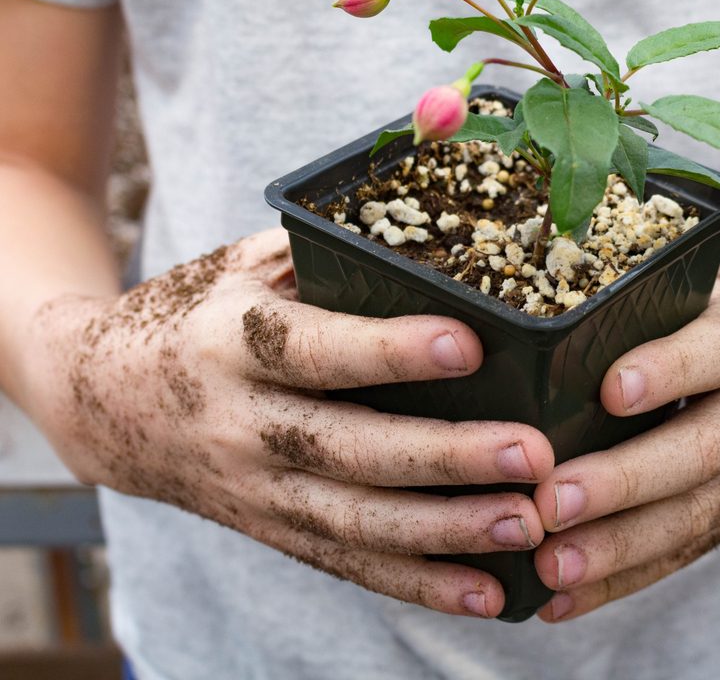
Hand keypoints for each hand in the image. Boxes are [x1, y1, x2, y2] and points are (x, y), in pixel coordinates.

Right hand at [22, 228, 552, 617]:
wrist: (97, 401)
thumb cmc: (194, 315)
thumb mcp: (238, 264)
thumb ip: (318, 248)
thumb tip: (427, 216)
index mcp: (233, 342)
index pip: (314, 350)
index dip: (387, 351)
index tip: (469, 342)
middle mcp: (242, 424)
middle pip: (350, 450)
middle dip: (446, 456)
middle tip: (533, 455)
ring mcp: (255, 490)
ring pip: (356, 522)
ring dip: (447, 532)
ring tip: (527, 525)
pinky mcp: (271, 529)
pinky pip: (347, 565)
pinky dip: (417, 584)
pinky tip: (486, 592)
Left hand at [530, 266, 719, 621]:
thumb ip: (655, 290)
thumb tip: (548, 286)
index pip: (716, 349)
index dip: (667, 367)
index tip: (611, 389)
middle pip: (700, 449)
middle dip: (626, 480)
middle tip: (554, 499)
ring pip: (692, 517)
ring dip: (618, 548)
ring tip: (551, 566)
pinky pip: (683, 553)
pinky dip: (622, 581)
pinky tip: (561, 599)